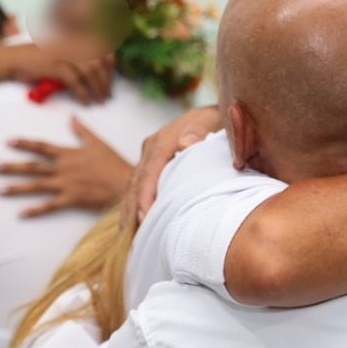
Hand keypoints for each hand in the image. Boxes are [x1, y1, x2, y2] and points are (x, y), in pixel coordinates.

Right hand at [0, 44, 113, 103]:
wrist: (13, 58)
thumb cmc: (36, 57)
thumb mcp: (60, 50)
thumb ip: (76, 54)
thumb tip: (95, 69)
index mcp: (74, 38)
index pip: (101, 47)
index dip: (110, 63)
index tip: (113, 76)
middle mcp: (71, 43)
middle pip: (98, 62)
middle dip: (106, 80)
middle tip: (109, 94)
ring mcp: (64, 54)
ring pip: (90, 72)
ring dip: (98, 88)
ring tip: (101, 100)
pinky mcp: (56, 66)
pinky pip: (75, 82)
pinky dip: (83, 94)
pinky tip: (86, 102)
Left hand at [0, 117, 131, 216]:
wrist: (126, 184)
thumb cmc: (114, 163)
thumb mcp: (98, 143)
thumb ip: (83, 130)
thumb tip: (72, 117)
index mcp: (69, 154)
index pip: (42, 146)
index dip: (25, 144)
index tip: (8, 142)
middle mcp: (64, 168)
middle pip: (33, 166)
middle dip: (12, 167)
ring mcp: (66, 185)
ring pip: (36, 186)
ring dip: (17, 188)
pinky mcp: (72, 199)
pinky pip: (50, 205)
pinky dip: (35, 210)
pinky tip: (21, 213)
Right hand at [119, 106, 223, 227]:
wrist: (215, 113)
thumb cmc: (217, 119)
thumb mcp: (211, 120)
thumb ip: (200, 130)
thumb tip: (185, 144)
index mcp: (163, 140)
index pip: (150, 171)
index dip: (145, 195)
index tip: (144, 216)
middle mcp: (152, 146)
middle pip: (137, 180)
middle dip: (133, 207)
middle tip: (133, 233)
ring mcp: (150, 154)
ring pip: (135, 183)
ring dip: (131, 207)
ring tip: (129, 232)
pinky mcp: (153, 162)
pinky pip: (140, 183)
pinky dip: (137, 201)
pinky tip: (136, 220)